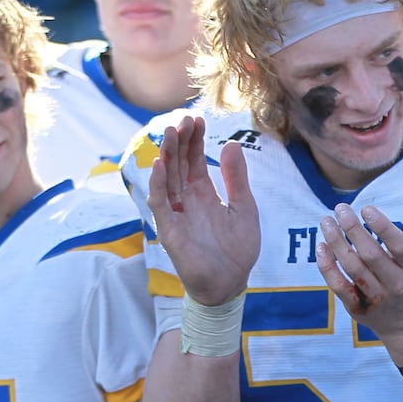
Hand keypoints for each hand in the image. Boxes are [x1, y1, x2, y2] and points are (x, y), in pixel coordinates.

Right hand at [148, 115, 258, 304]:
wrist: (230, 282)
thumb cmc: (237, 249)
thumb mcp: (244, 207)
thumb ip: (236, 178)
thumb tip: (232, 144)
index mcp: (204, 193)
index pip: (194, 160)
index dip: (195, 140)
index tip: (197, 119)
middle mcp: (187, 200)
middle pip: (178, 164)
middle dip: (180, 141)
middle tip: (183, 119)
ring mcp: (176, 213)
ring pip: (167, 178)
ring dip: (168, 156)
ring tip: (172, 133)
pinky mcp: (169, 230)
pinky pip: (160, 204)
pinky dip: (158, 184)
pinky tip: (160, 165)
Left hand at [315, 183, 402, 338]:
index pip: (398, 246)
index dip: (382, 227)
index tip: (366, 208)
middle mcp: (396, 283)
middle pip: (371, 256)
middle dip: (353, 230)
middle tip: (340, 209)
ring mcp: (376, 297)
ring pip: (352, 268)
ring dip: (336, 243)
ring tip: (327, 221)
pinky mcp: (357, 307)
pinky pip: (339, 286)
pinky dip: (327, 267)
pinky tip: (321, 246)